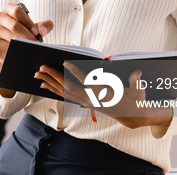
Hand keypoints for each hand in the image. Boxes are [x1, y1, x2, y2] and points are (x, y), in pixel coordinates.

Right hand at [0, 3, 53, 81]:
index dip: (28, 22)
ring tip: (32, 48)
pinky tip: (23, 52)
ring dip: (23, 44)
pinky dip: (17, 50)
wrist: (11, 45)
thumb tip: (42, 31)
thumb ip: (44, 25)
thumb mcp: (34, 27)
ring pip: (11, 37)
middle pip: (14, 25)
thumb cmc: (24, 32)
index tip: (36, 32)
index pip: (17, 11)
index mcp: (8, 9)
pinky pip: (7, 47)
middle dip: (28, 35)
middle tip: (37, 43)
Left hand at [35, 62, 172, 128]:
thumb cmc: (134, 100)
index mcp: (103, 94)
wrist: (131, 115)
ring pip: (64, 92)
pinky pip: (65, 96)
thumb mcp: (139, 92)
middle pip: (69, 87)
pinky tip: (44, 85)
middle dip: (54, 76)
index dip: (76, 72)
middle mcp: (91, 99)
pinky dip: (54, 90)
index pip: (87, 81)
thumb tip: (137, 73)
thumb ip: (136, 83)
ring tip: (37, 75)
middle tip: (41, 67)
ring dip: (50, 83)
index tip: (65, 62)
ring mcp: (85, 102)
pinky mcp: (83, 102)